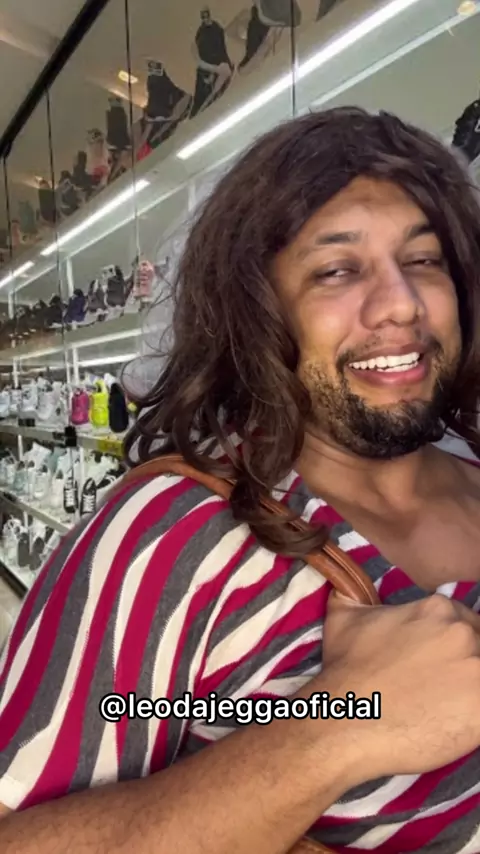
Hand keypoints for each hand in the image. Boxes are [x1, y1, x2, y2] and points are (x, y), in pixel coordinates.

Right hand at [318, 593, 479, 780]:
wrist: (345, 721)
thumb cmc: (345, 671)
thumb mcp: (343, 617)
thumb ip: (354, 594)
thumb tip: (347, 586)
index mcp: (438, 609)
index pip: (464, 622)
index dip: (453, 645)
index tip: (439, 663)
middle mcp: (462, 633)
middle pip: (478, 645)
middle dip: (464, 665)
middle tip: (443, 686)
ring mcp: (476, 670)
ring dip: (469, 688)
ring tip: (449, 704)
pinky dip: (474, 715)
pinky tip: (456, 721)